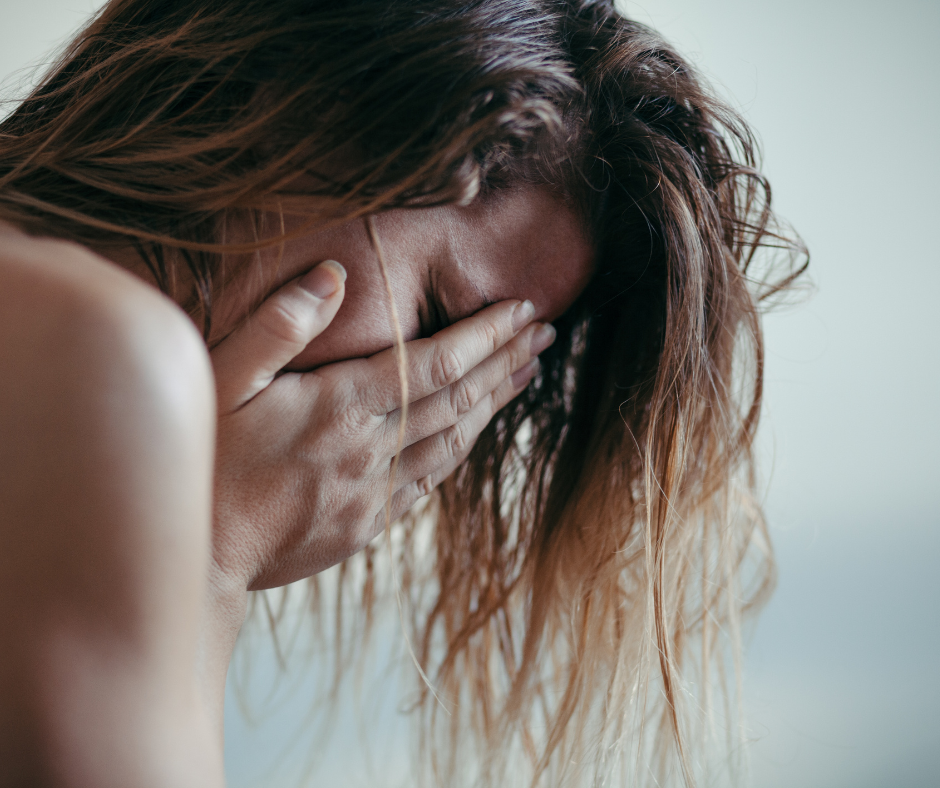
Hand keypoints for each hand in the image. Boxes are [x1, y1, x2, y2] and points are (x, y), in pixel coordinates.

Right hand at [209, 260, 554, 590]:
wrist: (202, 555)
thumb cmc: (205, 459)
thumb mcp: (222, 379)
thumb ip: (279, 325)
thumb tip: (334, 275)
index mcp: (342, 405)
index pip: (437, 361)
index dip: (486, 333)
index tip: (522, 309)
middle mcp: (372, 448)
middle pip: (460, 399)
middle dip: (507, 360)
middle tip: (545, 332)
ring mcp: (376, 491)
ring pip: (455, 441)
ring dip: (496, 403)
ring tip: (528, 373)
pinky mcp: (370, 524)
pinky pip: (432, 481)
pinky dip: (462, 448)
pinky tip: (475, 431)